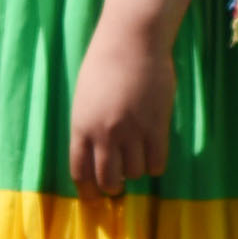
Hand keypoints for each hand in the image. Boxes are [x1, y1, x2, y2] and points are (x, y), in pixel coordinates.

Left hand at [67, 16, 175, 197]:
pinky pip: (157, 163)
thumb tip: (97, 154)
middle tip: (120, 183)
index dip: (88, 190)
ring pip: (135, 173)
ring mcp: (131, 131)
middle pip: (108, 180)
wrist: (132, 40)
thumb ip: (88, 126)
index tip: (94, 198)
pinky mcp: (156, 126)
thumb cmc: (105, 63)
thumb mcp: (85, 98)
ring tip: (139, 155)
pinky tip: (155, 152)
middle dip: (113, 186)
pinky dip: (156, 164)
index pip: (80, 172)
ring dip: (136, 170)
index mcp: (81, 127)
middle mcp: (104, 134)